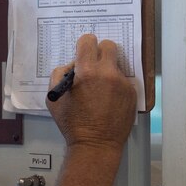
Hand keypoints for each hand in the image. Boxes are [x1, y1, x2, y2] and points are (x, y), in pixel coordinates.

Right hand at [46, 34, 136, 151]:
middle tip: (94, 65)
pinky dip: (115, 86)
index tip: (83, 52)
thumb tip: (73, 65)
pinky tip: (108, 100)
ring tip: (100, 90)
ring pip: (116, 65)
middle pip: (109, 45)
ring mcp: (122, 83)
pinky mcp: (132, 93)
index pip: (89, 40)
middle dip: (100, 52)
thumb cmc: (72, 123)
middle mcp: (107, 73)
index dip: (84, 45)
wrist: (95, 144)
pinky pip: (123, 81)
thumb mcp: (54, 98)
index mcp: (86, 72)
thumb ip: (60, 74)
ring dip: (107, 71)